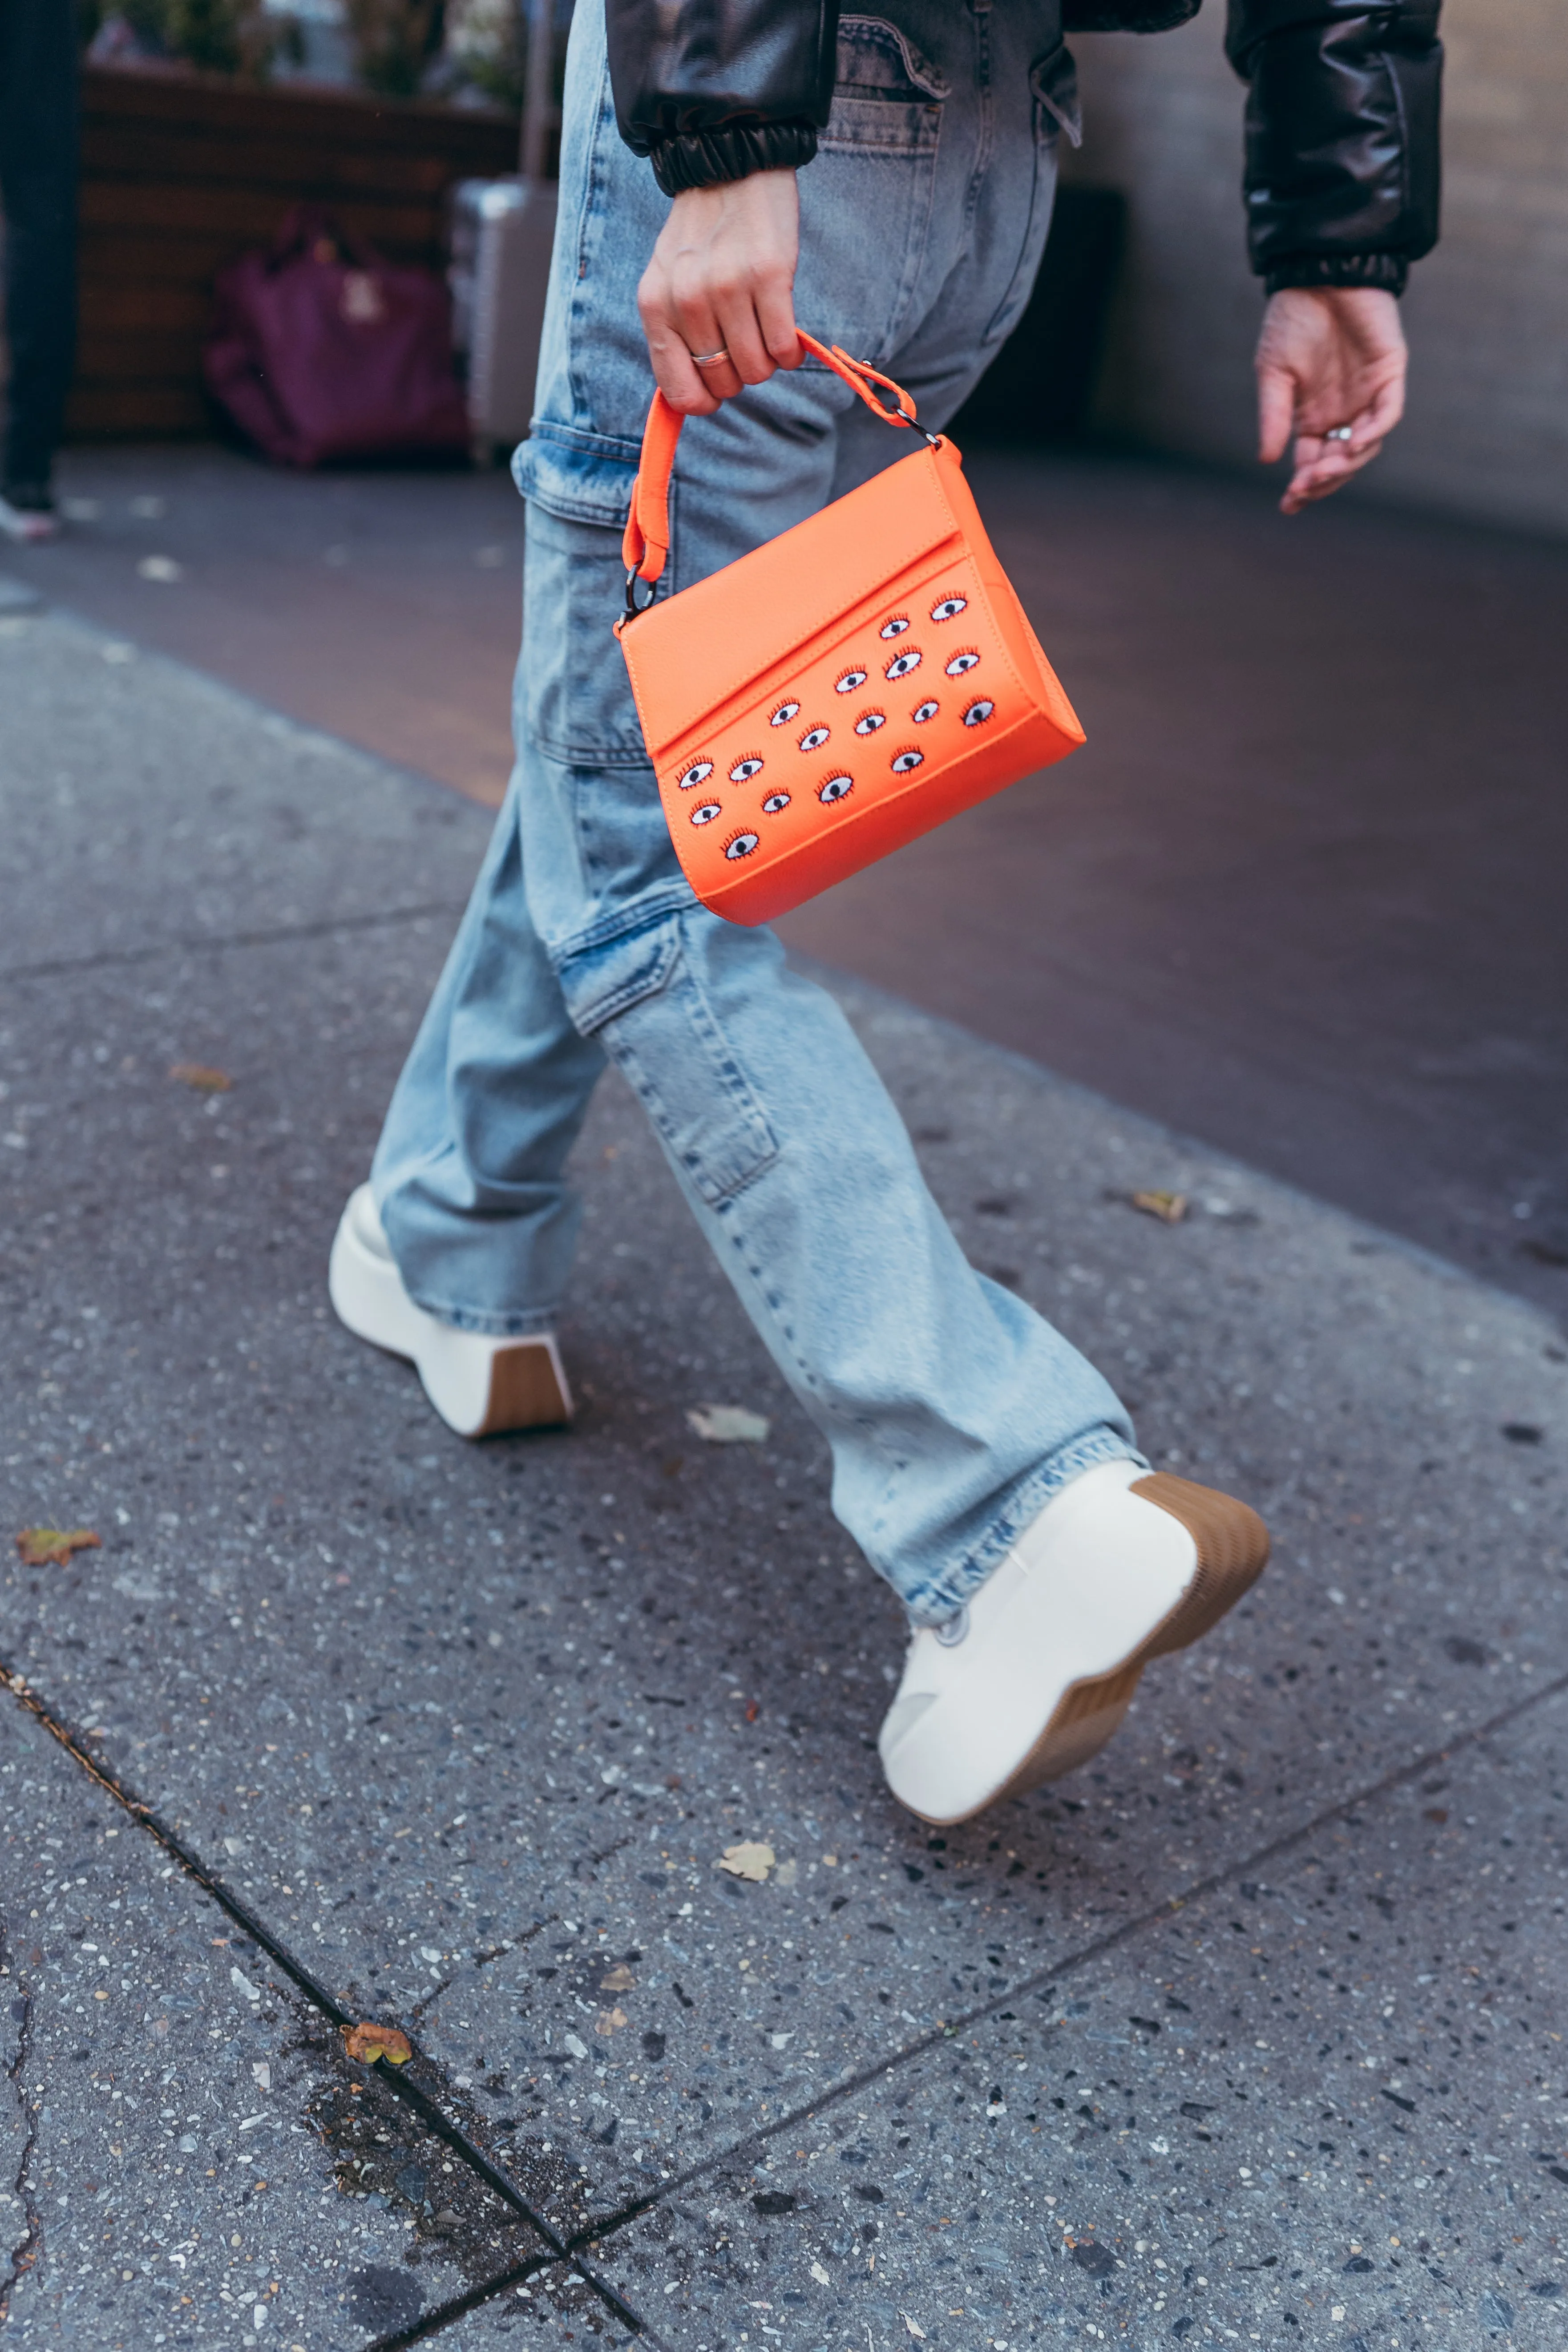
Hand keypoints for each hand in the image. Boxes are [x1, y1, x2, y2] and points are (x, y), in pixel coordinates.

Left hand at [637, 170, 801, 415]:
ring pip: (757, 370)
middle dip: (740, 374)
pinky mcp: (770, 276)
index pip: (679, 391)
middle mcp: (688, 300)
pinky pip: (784, 347)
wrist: (729, 167)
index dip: (705, 402)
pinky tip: (788, 336)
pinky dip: (791, 352)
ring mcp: (729, 288)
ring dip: (768, 362)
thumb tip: (692, 397)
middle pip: (725, 383)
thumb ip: (672, 334)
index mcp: (657, 307)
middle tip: (745, 343)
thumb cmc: (701, 235)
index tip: (718, 389)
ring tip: (765, 333)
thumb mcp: (668, 282)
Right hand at [1255, 286, 1406, 514]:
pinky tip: (1353, 444)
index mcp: (1313, 416)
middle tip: (1304, 489)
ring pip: (1365, 446)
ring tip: (1323, 471)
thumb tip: (1267, 459)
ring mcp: (1367, 395)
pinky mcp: (1389, 374)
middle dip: (1323, 482)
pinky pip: (1387, 413)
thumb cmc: (1293, 319)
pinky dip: (1374, 432)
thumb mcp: (1273, 373)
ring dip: (1346, 464)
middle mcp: (1342, 412)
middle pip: (1340, 462)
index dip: (1303, 487)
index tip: (1288, 504)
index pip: (1312, 462)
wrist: (1319, 274)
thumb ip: (1274, 416)